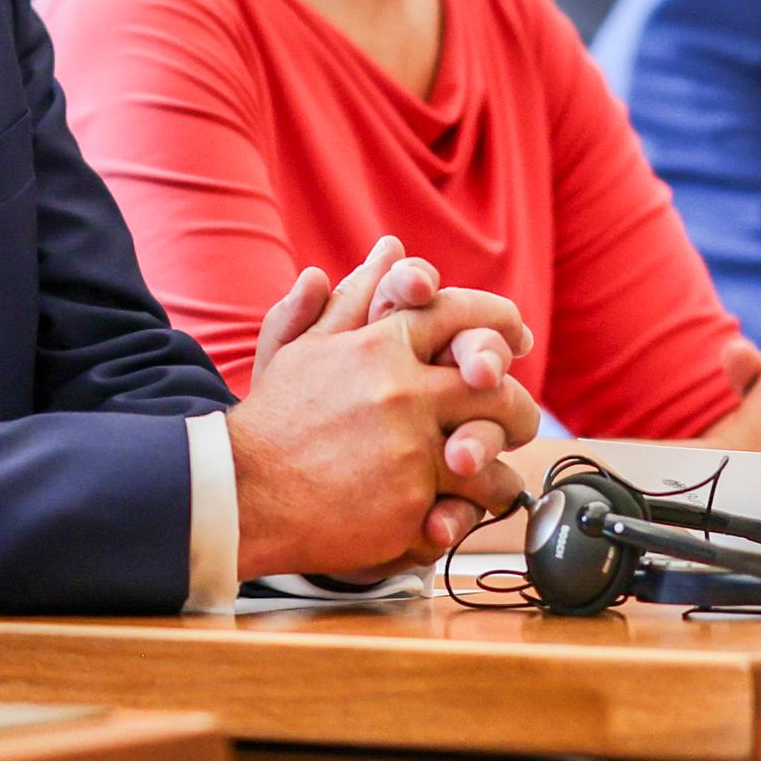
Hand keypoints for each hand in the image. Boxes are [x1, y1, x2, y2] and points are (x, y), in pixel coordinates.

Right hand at [227, 238, 541, 579]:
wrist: (243, 492)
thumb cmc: (277, 419)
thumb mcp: (309, 347)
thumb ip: (357, 297)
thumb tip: (390, 247)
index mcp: (381, 348)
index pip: (462, 316)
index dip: (499, 324)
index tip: (517, 338)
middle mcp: (402, 393)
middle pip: (494, 390)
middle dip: (516, 408)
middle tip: (517, 420)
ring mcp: (409, 452)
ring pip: (488, 456)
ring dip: (498, 468)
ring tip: (491, 477)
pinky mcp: (408, 505)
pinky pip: (463, 508)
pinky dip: (466, 513)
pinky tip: (460, 514)